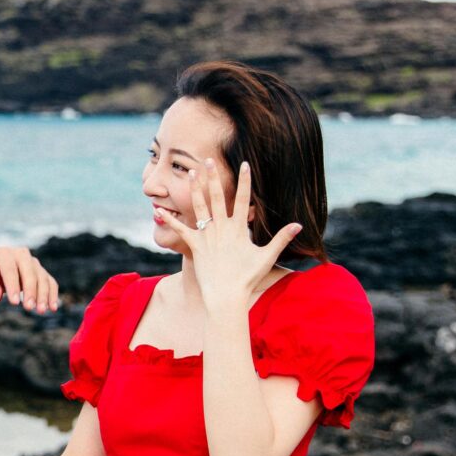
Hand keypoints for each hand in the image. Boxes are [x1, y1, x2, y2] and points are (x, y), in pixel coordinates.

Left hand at [0, 246, 59, 313]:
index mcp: (3, 254)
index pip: (10, 269)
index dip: (13, 285)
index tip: (14, 303)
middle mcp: (20, 254)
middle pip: (29, 271)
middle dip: (30, 290)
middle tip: (29, 308)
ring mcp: (32, 262)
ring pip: (41, 277)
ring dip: (43, 294)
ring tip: (40, 311)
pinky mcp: (40, 272)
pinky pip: (49, 282)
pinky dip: (52, 294)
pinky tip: (52, 308)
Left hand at [171, 156, 300, 315]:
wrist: (226, 296)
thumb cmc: (247, 278)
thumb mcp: (266, 257)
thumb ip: (281, 239)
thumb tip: (298, 225)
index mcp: (237, 228)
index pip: (242, 199)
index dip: (244, 181)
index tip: (244, 163)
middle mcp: (221, 227)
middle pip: (217, 196)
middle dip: (213, 176)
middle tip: (209, 159)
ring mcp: (207, 235)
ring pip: (199, 207)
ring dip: (195, 189)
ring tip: (191, 172)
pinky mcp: (195, 245)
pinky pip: (180, 230)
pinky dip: (169, 220)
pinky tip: (157, 210)